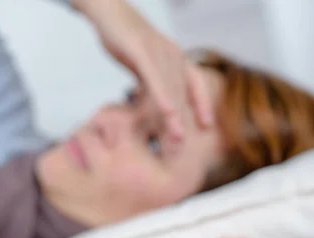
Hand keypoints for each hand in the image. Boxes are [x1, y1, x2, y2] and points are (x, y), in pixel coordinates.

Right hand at [73, 0, 212, 139]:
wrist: (107, 9)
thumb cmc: (125, 39)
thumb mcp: (144, 63)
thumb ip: (153, 83)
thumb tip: (155, 106)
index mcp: (176, 57)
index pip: (195, 83)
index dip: (202, 105)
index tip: (207, 125)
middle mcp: (172, 54)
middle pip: (181, 94)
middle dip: (184, 122)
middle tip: (182, 147)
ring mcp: (158, 51)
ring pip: (170, 90)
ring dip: (174, 117)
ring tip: (176, 140)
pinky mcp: (141, 50)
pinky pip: (155, 78)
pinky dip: (163, 97)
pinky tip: (168, 113)